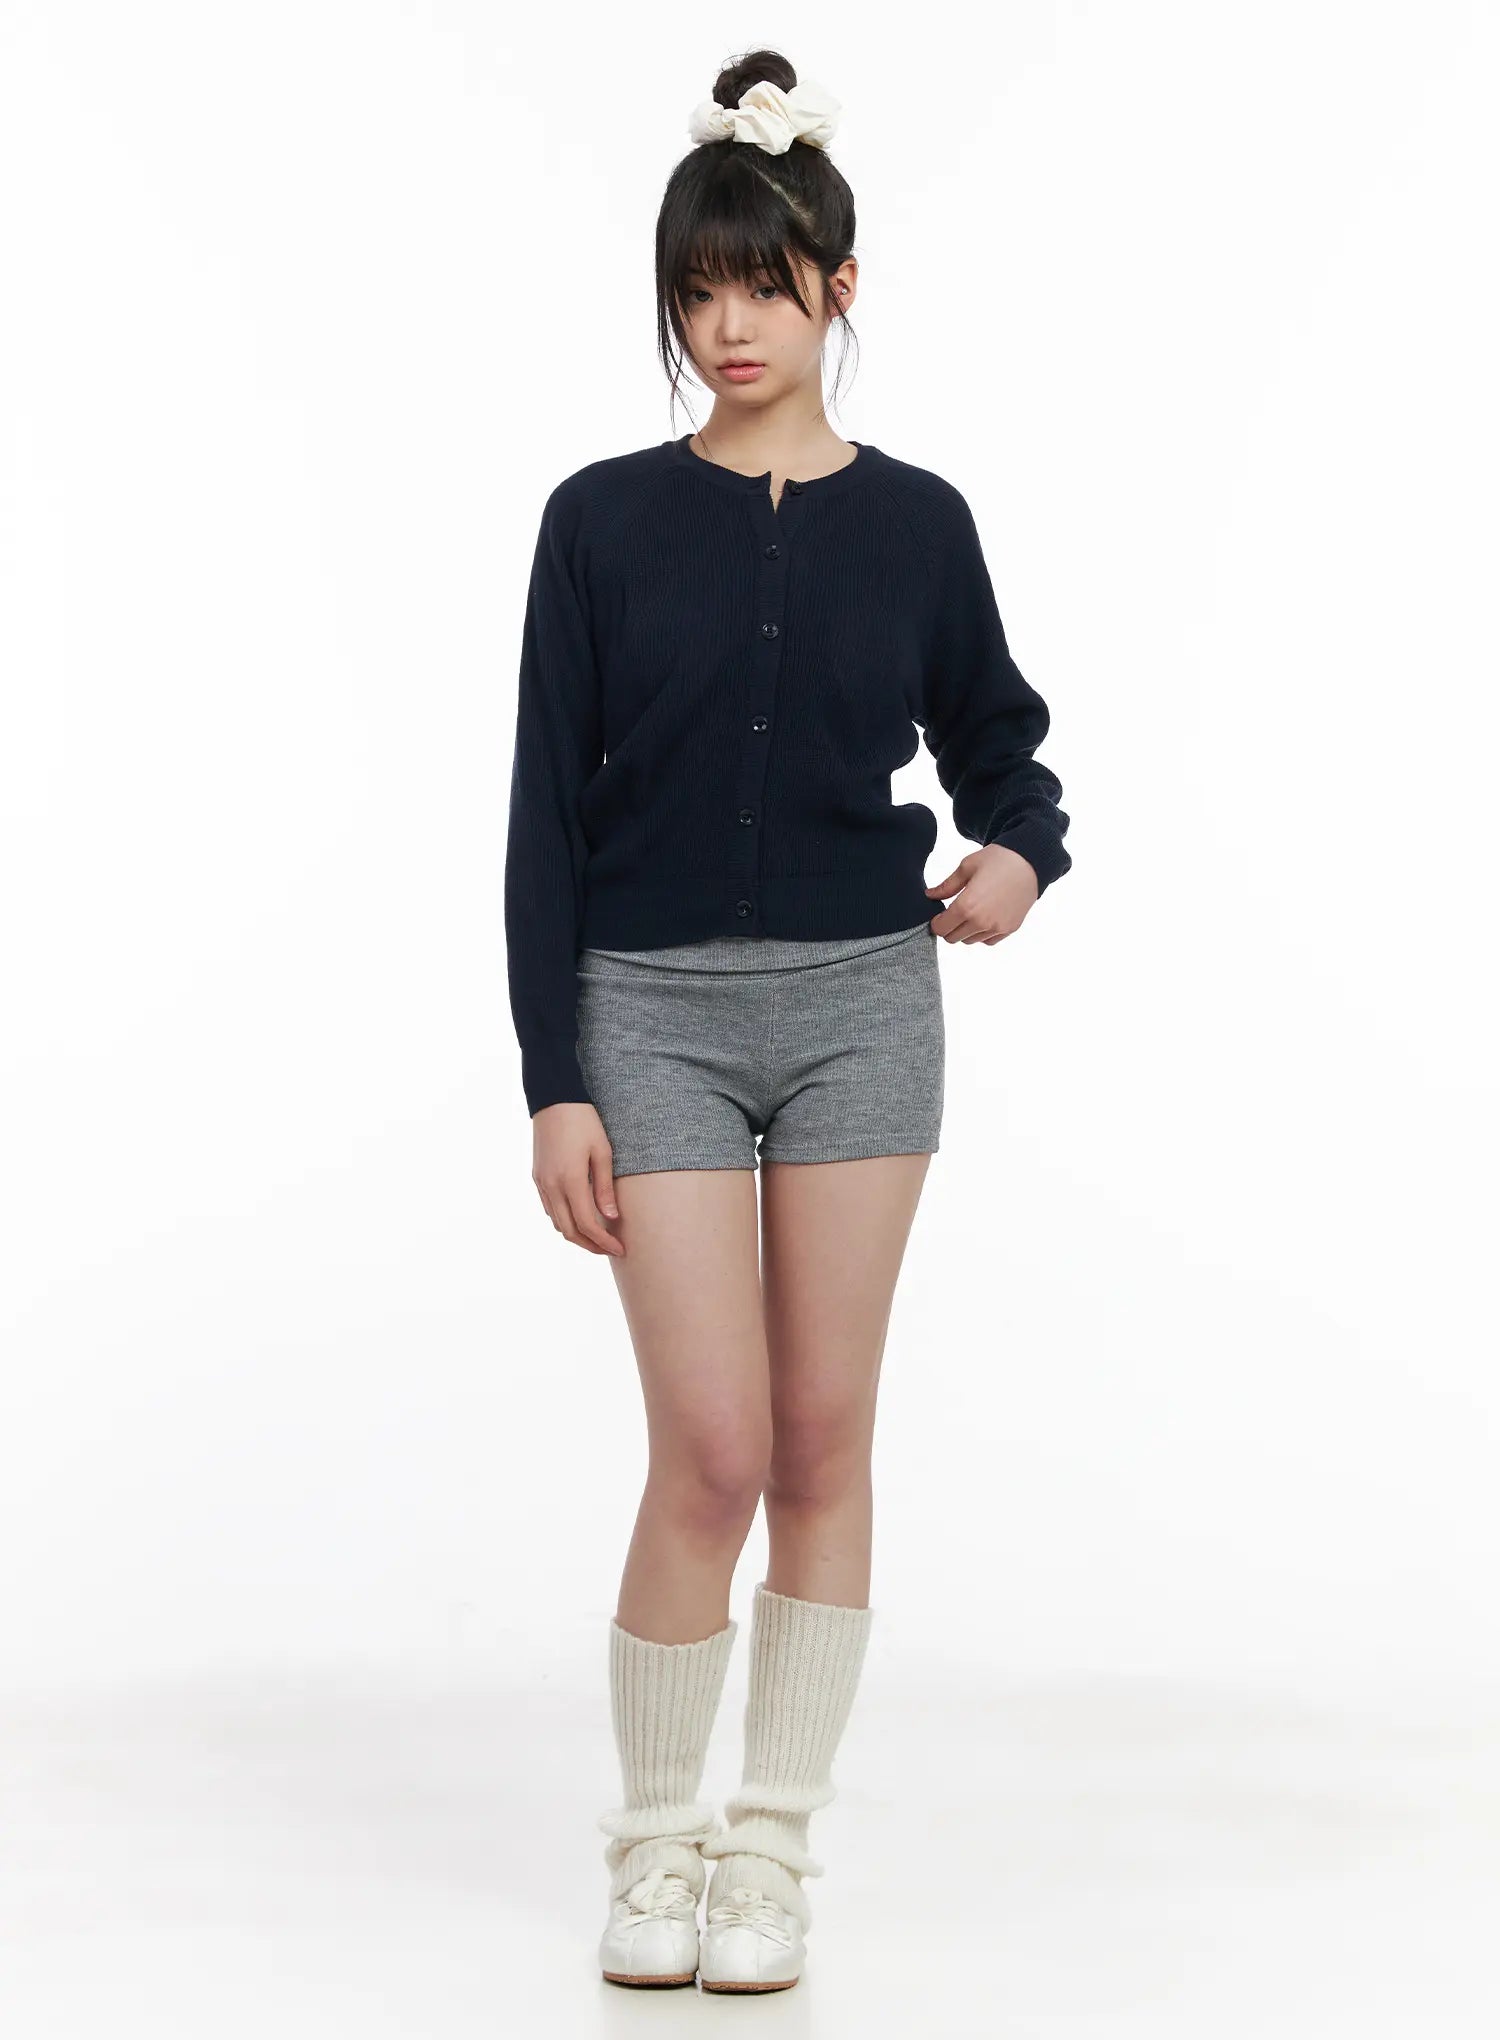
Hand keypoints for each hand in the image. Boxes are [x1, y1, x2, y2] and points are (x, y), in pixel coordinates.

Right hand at [531, 1102, 623, 1254]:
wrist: (554, 1099)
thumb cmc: (584, 1122)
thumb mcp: (602, 1152)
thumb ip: (604, 1188)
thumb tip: (611, 1218)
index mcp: (570, 1181)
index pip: (587, 1225)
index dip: (604, 1242)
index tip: (620, 1249)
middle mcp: (551, 1186)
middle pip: (569, 1231)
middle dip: (590, 1246)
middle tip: (610, 1249)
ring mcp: (541, 1183)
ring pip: (557, 1222)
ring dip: (576, 1234)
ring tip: (597, 1236)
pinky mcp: (537, 1177)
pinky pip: (549, 1208)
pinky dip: (564, 1219)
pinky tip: (579, 1216)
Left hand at [925, 842, 1038, 943]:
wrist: (1030, 862)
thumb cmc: (998, 860)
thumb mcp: (966, 867)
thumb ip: (946, 886)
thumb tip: (930, 895)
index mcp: (967, 906)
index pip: (941, 928)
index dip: (936, 922)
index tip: (939, 913)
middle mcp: (981, 921)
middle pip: (953, 938)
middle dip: (949, 927)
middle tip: (953, 913)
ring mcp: (997, 927)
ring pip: (970, 940)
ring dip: (965, 931)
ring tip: (971, 912)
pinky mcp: (1010, 929)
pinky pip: (988, 940)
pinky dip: (982, 933)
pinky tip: (984, 917)